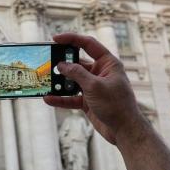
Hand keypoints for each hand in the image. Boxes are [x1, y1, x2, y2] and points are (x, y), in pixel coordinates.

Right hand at [43, 32, 147, 146]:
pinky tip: (48, 99)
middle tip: (47, 61)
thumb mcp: (94, 86)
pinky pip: (71, 97)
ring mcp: (93, 87)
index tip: (55, 39)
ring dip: (59, 82)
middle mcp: (100, 73)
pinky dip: (60, 98)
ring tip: (45, 82)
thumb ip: (76, 73)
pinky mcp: (88, 100)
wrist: (124, 131)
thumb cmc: (116, 105)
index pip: (88, 44)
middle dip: (62, 63)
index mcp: (108, 63)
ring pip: (72, 81)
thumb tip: (61, 65)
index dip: (72, 39)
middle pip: (77, 62)